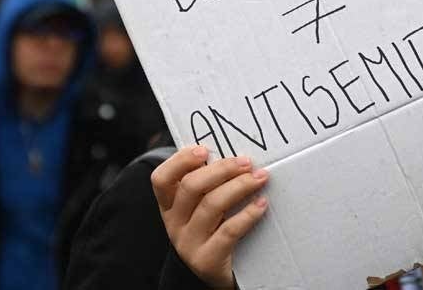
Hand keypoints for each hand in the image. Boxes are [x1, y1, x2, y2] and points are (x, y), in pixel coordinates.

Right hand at [151, 146, 268, 288]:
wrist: (214, 274)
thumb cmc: (213, 229)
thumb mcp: (200, 207)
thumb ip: (207, 184)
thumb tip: (233, 154)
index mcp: (169, 205)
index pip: (161, 179)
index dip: (180, 161)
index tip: (204, 149)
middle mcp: (174, 223)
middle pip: (191, 187)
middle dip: (221, 170)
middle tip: (246, 162)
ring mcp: (188, 243)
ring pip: (211, 206)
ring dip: (239, 187)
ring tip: (260, 178)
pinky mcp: (207, 260)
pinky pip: (228, 231)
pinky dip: (247, 214)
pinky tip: (261, 203)